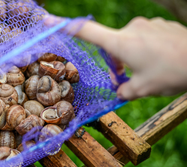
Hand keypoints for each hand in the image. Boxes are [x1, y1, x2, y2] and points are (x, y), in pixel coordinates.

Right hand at [45, 15, 186, 99]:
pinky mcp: (160, 25)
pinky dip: (146, 50)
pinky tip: (161, 61)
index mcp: (121, 43)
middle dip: (116, 62)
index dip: (64, 27)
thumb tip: (119, 91)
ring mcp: (147, 24)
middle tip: (129, 78)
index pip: (86, 32)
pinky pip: (145, 37)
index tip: (48, 21)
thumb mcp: (143, 89)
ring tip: (150, 71)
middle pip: (111, 45)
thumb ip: (124, 91)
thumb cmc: (172, 73)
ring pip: (129, 43)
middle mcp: (131, 29)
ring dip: (132, 57)